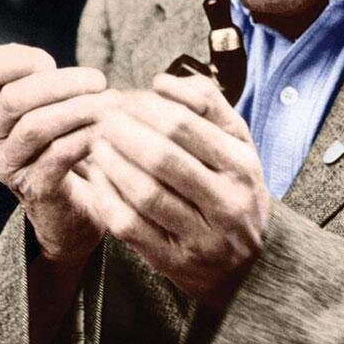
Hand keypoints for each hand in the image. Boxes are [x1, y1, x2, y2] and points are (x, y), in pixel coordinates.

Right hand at [0, 43, 108, 264]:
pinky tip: (107, 129)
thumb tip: (43, 65)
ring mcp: (8, 166)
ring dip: (79, 109)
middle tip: (99, 80)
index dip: (16, 58)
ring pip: (35, 126)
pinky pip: (58, 155)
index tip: (49, 61)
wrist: (76, 203)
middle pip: (14, 97)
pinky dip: (86, 136)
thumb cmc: (67, 138)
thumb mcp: (53, 102)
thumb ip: (43, 77)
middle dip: (61, 83)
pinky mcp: (34, 190)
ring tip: (111, 102)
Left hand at [87, 73, 269, 308]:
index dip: (146, 107)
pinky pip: (132, 227)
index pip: (185, 124)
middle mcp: (226, 202)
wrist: (248, 262)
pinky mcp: (175, 262)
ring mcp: (202, 237)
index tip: (125, 98)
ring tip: (95, 144)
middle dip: (124, 133)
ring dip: (112, 165)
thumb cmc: (233, 187)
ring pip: (146, 194)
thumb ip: (206, 102)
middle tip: (102, 119)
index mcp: (241, 165)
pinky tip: (96, 178)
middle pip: (163, 158)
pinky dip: (108, 199)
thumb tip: (161, 81)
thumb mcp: (236, 141)